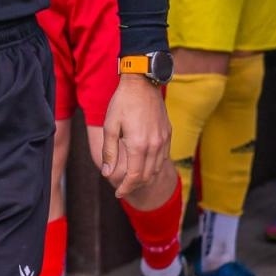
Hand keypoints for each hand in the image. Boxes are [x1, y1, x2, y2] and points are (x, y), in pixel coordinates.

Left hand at [101, 75, 171, 197]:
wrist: (142, 82)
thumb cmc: (123, 102)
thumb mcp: (110, 126)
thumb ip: (109, 151)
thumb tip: (107, 173)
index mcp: (138, 145)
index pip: (134, 177)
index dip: (125, 188)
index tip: (117, 193)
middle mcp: (154, 145)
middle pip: (146, 176)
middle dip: (134, 186)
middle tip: (122, 188)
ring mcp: (163, 140)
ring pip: (156, 169)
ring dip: (144, 178)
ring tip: (132, 179)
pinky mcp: (168, 133)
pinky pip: (163, 157)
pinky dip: (153, 167)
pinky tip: (144, 165)